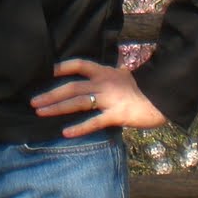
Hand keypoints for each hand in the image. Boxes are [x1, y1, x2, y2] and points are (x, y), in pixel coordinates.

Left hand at [30, 59, 168, 136]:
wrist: (164, 98)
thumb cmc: (145, 90)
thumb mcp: (125, 77)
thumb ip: (111, 77)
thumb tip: (102, 77)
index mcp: (106, 72)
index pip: (80, 64)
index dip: (62, 67)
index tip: (47, 71)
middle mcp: (104, 83)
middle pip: (72, 87)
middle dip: (51, 94)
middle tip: (33, 101)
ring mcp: (109, 99)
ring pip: (78, 102)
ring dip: (57, 107)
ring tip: (40, 112)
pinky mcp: (116, 115)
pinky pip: (94, 121)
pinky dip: (79, 127)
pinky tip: (66, 132)